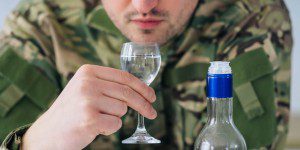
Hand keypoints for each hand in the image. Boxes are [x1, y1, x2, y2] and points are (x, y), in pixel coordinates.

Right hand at [21, 64, 156, 149]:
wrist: (47, 133)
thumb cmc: (72, 112)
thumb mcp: (85, 89)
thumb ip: (107, 85)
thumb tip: (140, 89)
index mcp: (88, 72)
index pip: (124, 77)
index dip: (142, 87)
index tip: (152, 96)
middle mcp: (87, 83)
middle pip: (128, 93)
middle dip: (144, 104)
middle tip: (152, 113)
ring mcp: (88, 100)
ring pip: (122, 110)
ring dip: (115, 118)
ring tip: (97, 119)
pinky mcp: (89, 119)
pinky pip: (115, 124)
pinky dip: (109, 129)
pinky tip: (93, 127)